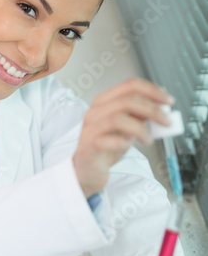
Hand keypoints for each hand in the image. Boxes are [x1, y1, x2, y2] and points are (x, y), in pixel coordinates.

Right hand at [72, 77, 173, 196]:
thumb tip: (161, 108)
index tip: (167, 100)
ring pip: (117, 118)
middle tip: (166, 121)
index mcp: (105, 102)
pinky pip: (107, 140)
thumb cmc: (106, 148)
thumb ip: (140, 117)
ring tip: (148, 139)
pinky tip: (127, 145)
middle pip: (127, 100)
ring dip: (140, 128)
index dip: (152, 90)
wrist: (87, 170)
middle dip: (152, 109)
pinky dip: (122, 142)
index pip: (130, 86)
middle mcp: (95, 112)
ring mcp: (90, 129)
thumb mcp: (127, 128)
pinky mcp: (88, 147)